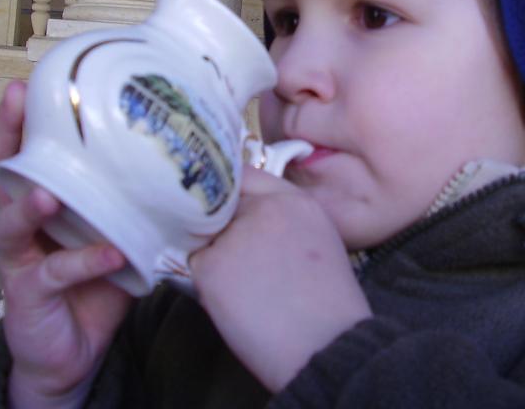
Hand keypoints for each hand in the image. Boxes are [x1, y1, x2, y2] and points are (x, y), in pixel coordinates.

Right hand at [0, 81, 132, 407]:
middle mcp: (22, 223)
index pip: (25, 152)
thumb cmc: (95, 281)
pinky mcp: (29, 294)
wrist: (73, 351)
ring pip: (13, 221)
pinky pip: (56, 272)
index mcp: (42, 200)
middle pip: (3, 172)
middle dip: (8, 135)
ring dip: (33, 203)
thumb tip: (190, 158)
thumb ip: (133, 198)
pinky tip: (113, 252)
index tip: (27, 81)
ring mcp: (20, 259)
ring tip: (52, 190)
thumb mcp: (115, 229)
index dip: (20, 118)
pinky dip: (86, 261)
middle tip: (16, 100)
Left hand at [189, 168, 371, 392]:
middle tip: (237, 261)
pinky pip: (195, 267)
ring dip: (213, 258)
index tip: (227, 212)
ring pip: (204, 237)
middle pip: (220, 206)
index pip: (246, 177)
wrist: (327, 346)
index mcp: (296, 200)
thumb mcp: (320, 241)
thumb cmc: (329, 306)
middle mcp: (264, 208)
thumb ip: (284, 218)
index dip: (232, 194)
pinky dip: (206, 285)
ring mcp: (235, 235)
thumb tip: (245, 216)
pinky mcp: (212, 266)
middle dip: (220, 228)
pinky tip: (233, 303)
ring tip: (241, 289)